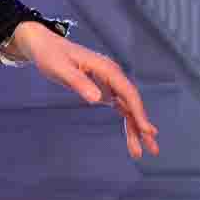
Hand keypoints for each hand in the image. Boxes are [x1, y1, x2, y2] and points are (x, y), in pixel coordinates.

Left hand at [10, 22, 160, 159]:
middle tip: (153, 149)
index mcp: (107, 69)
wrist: (46, 47)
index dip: (139, 112)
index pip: (128, 92)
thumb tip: (97, 99)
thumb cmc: (52, 56)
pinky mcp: (105, 90)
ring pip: (128, 108)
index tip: (147, 131)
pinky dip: (127, 123)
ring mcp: (110, 83)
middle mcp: (113, 75)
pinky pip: (120, 108)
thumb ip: (79, 83)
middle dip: (142, 126)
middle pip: (132, 103)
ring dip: (135, 129)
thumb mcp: (61, 69)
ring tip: (139, 152)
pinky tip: (132, 138)